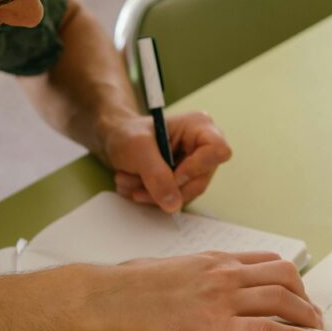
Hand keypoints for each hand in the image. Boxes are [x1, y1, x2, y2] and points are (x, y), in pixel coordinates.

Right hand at [77, 251, 322, 330]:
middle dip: (304, 295)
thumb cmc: (121, 287)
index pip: (262, 260)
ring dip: (308, 317)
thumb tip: (179, 282)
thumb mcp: (157, 267)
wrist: (104, 300)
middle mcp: (222, 275)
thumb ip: (180, 273)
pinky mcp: (217, 329)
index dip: (286, 276)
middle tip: (311, 313)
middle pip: (283, 276)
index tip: (295, 290)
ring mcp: (221, 300)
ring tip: (316, 330)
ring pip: (284, 301)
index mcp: (208, 260)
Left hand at [108, 111, 231, 212]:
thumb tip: (173, 203)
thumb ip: (155, 174)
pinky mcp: (183, 181)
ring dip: (153, 194)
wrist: (114, 140)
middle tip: (137, 186)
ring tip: (127, 181)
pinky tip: (133, 185)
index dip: (197, 168)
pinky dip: (151, 196)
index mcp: (199, 127)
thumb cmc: (127, 133)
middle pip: (199, 180)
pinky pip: (174, 199)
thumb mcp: (137, 148)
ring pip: (184, 194)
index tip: (173, 174)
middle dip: (165, 187)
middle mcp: (202, 147)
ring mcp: (194, 166)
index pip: (217, 151)